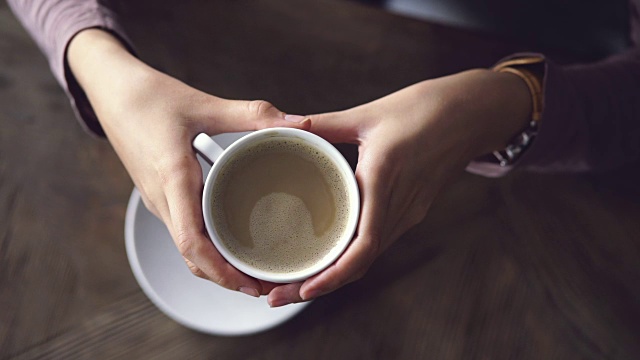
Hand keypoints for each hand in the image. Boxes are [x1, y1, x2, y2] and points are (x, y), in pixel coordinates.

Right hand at [68, 29, 309, 296]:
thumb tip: (299, 123)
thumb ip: (252, 115)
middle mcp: (163, 198)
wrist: (111, 91)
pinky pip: (183, 230)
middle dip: (225, 277)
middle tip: (263, 284)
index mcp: (173, 179)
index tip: (248, 284)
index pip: (191, 241)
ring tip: (252, 268)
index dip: (219, 270)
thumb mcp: (204, 104)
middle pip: (191, 256)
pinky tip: (231, 239)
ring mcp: (159, 200)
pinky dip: (206, 247)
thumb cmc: (151, 97)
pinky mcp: (161, 195)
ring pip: (186, 247)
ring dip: (216, 265)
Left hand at [267, 69, 531, 305]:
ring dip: (335, 275)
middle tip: (279, 294)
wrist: (474, 112)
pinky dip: (353, 256)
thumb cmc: (425, 108)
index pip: (361, 247)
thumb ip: (324, 124)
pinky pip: (380, 240)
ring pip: (370, 257)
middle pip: (360, 263)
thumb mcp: (368, 113)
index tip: (302, 288)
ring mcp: (410, 212)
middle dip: (320, 284)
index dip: (332, 276)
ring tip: (297, 280)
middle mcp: (400, 207)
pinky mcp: (413, 210)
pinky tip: (331, 254)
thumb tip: (286, 127)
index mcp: (384, 180)